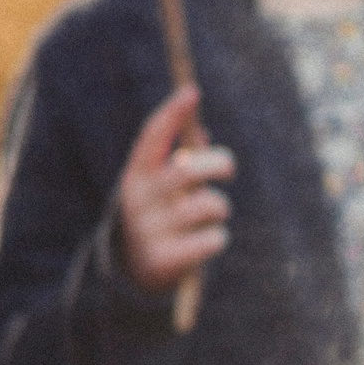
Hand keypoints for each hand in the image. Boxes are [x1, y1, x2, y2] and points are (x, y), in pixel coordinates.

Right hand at [115, 86, 233, 292]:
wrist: (136, 271)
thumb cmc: (160, 216)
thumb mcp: (163, 187)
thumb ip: (181, 161)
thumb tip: (202, 130)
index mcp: (136, 175)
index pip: (151, 138)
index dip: (171, 114)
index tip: (191, 92)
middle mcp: (138, 199)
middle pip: (187, 170)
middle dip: (217, 163)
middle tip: (227, 168)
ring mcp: (149, 229)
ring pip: (209, 205)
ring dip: (218, 208)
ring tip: (207, 216)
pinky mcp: (164, 258)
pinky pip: (213, 238)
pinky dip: (217, 238)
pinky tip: (202, 242)